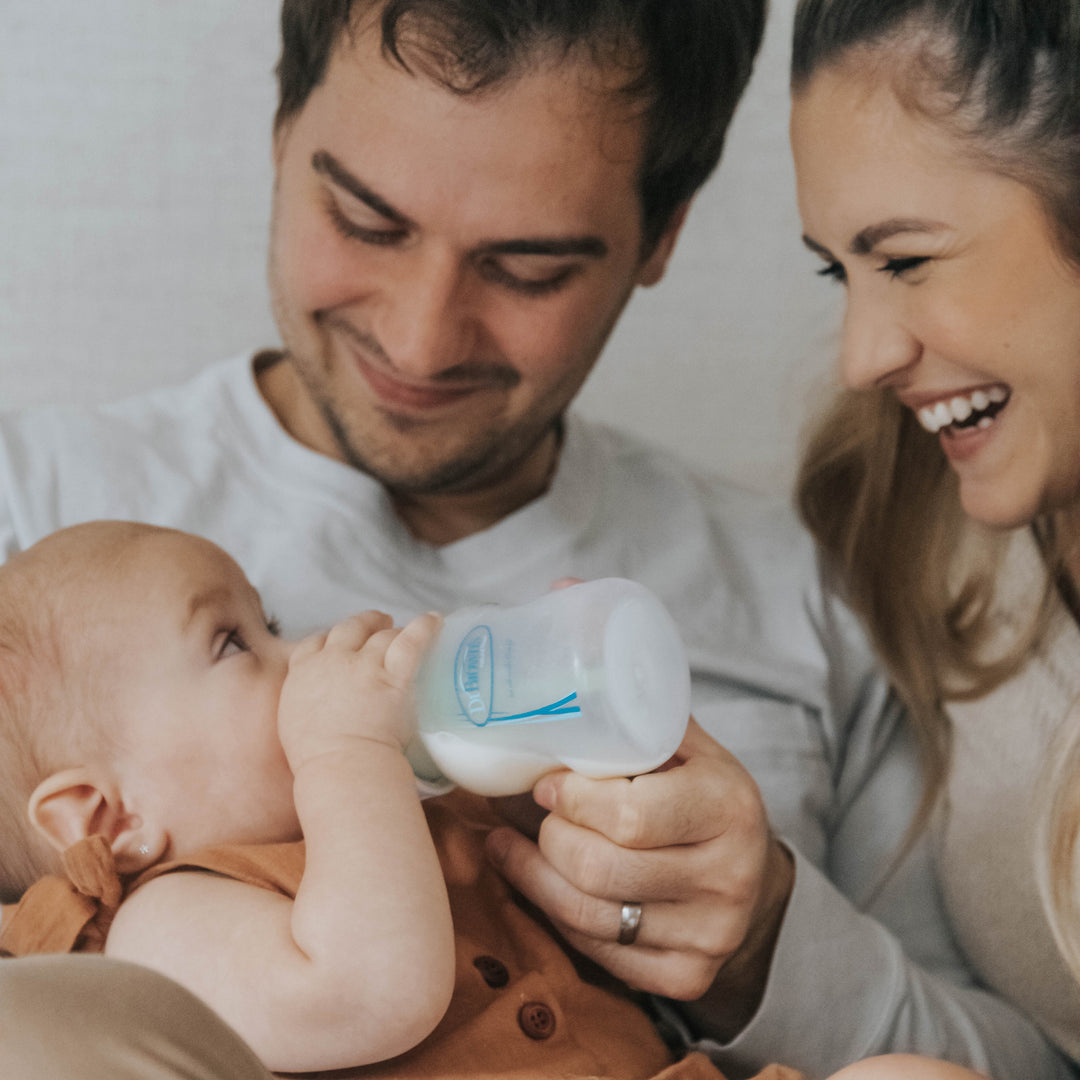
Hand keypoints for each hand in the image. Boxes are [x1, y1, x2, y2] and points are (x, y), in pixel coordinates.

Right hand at [278, 610, 441, 771]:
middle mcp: (333, 661)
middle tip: (378, 623)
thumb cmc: (317, 759)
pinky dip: (424, 627)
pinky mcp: (393, 676)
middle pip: (350, 628)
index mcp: (303, 673)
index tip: (340, 642)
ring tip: (404, 629)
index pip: (314, 643)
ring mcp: (364, 665)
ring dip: (393, 630)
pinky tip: (435, 620)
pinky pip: (411, 641)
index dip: (330, 638)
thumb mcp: (294, 723)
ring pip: (381, 635)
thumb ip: (304, 704)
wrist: (340, 767)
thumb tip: (317, 708)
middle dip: (365, 623)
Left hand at [485, 719, 792, 1032]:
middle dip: (550, 837)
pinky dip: (557, 915)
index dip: (573, 800)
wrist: (753, 874)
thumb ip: (638, 724)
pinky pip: (597, 950)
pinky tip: (541, 884)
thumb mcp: (689, 748)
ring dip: (534, 876)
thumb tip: (560, 702)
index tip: (547, 784)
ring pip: (586, 914)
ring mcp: (710, 934)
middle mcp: (727, 877)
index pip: (630, 815)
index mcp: (729, 807)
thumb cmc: (702, 795)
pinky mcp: (688, 977)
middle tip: (536, 814)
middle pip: (599, 868)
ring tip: (506, 846)